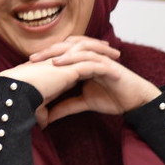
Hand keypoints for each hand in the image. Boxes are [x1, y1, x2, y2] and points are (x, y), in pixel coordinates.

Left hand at [0, 37, 159, 127]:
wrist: (136, 102)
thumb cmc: (113, 98)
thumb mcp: (84, 102)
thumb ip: (66, 106)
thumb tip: (47, 116)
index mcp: (84, 62)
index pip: (62, 55)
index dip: (46, 59)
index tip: (28, 67)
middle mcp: (91, 57)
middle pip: (66, 48)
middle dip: (48, 52)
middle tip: (30, 60)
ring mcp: (100, 59)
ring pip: (77, 49)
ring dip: (59, 53)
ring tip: (42, 59)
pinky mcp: (109, 65)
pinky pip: (89, 60)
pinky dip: (75, 61)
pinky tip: (62, 65)